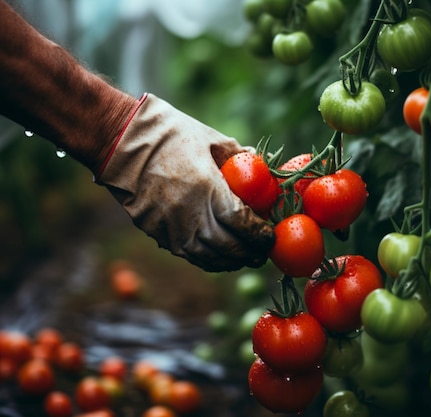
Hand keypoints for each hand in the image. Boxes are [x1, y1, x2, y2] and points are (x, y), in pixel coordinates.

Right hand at [96, 94, 274, 271]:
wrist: (121, 143)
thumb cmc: (170, 135)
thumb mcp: (210, 139)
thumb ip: (239, 157)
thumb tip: (264, 168)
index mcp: (207, 189)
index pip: (241, 222)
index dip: (259, 234)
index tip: (270, 235)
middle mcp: (190, 214)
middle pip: (229, 246)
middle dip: (250, 253)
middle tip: (263, 253)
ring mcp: (172, 228)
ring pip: (209, 256)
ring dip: (231, 261)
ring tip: (246, 259)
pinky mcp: (157, 234)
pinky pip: (189, 255)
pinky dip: (209, 260)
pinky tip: (220, 258)